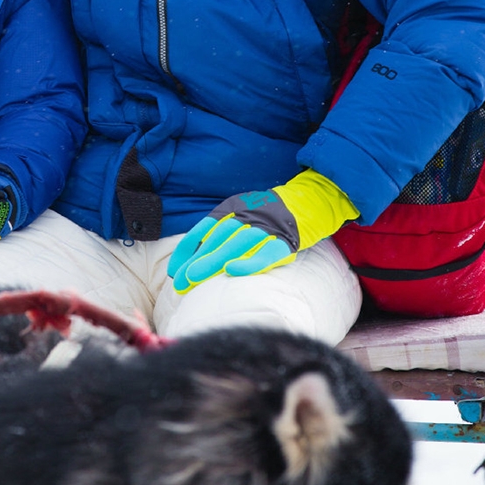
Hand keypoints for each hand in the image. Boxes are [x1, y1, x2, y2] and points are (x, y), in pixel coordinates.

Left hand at [167, 171, 358, 294]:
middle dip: (197, 262)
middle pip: (217, 240)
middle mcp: (247, 215)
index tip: (174, 272)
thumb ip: (220, 234)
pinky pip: (266, 253)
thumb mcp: (242, 217)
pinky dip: (250, 263)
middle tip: (180, 283)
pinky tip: (233, 272)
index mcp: (233, 209)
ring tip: (195, 279)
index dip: (188, 250)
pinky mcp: (285, 240)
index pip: (204, 230)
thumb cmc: (268, 218)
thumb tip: (190, 261)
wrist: (310, 201)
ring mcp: (267, 227)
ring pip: (237, 245)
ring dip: (214, 262)